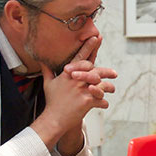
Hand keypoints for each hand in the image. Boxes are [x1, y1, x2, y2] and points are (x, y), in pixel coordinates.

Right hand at [30, 36, 116, 150]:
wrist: (54, 119)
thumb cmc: (52, 101)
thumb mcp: (48, 84)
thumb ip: (47, 70)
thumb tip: (41, 60)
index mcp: (68, 74)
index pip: (81, 57)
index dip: (89, 46)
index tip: (96, 37)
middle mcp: (76, 80)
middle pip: (96, 72)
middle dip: (107, 72)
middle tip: (114, 73)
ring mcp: (82, 90)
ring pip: (102, 86)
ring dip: (108, 88)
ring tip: (111, 90)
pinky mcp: (87, 102)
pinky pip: (102, 100)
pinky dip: (104, 103)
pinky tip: (103, 104)